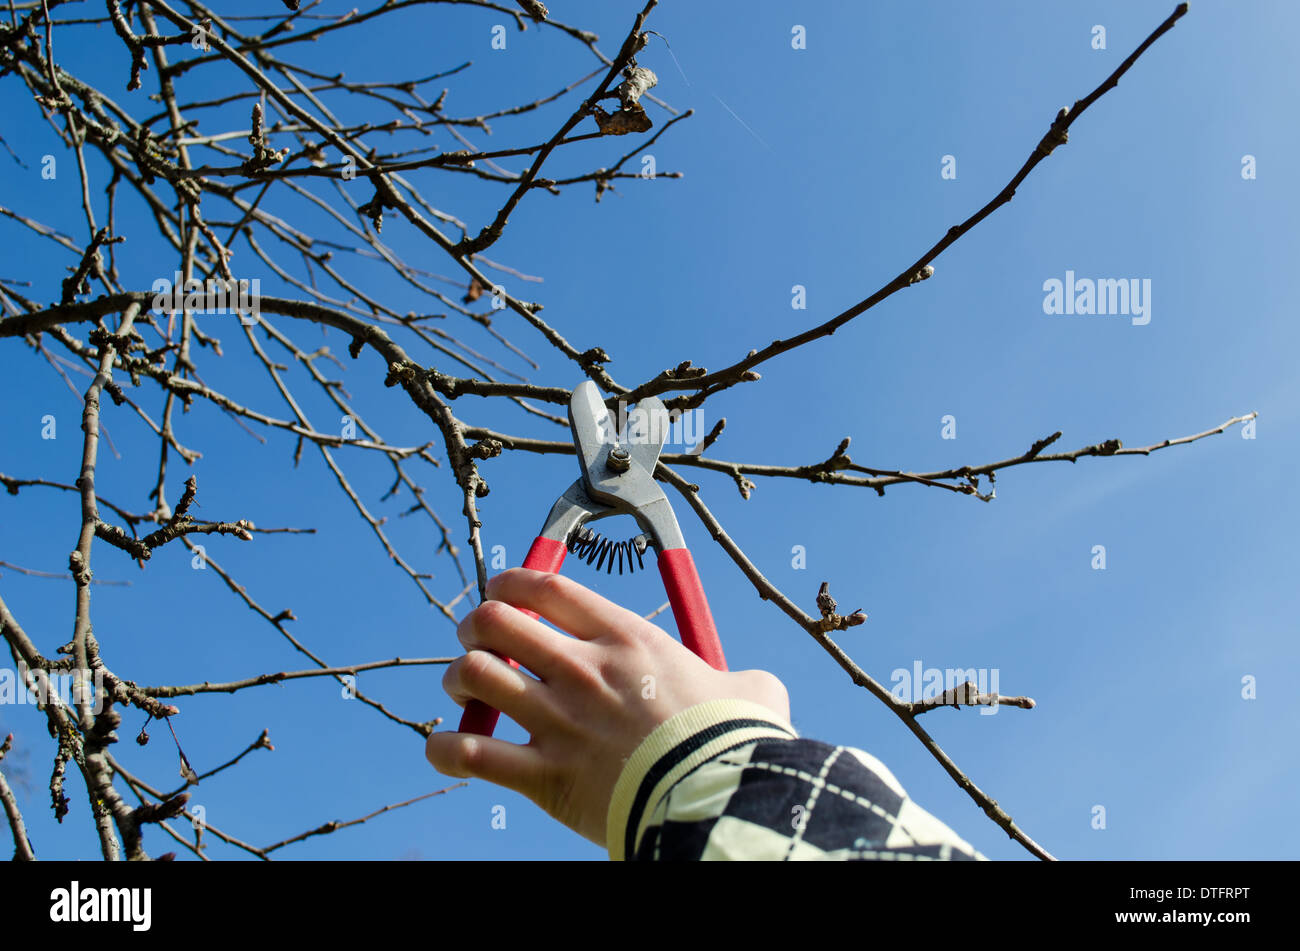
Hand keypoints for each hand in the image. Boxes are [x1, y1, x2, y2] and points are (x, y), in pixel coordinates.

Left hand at [424, 567, 789, 846]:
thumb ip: (742, 679)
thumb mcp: (751, 693)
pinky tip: (447, 748)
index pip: (546, 588)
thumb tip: (754, 689)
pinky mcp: (543, 776)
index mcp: (625, 640)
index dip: (511, 583)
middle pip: (495, 621)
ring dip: (457, 679)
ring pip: (472, 675)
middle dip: (475, 627)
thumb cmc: (736, 744)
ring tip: (465, 691)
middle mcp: (582, 670)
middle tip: (478, 642)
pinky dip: (445, 747)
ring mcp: (557, 722)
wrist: (719, 799)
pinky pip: (468, 752)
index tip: (500, 592)